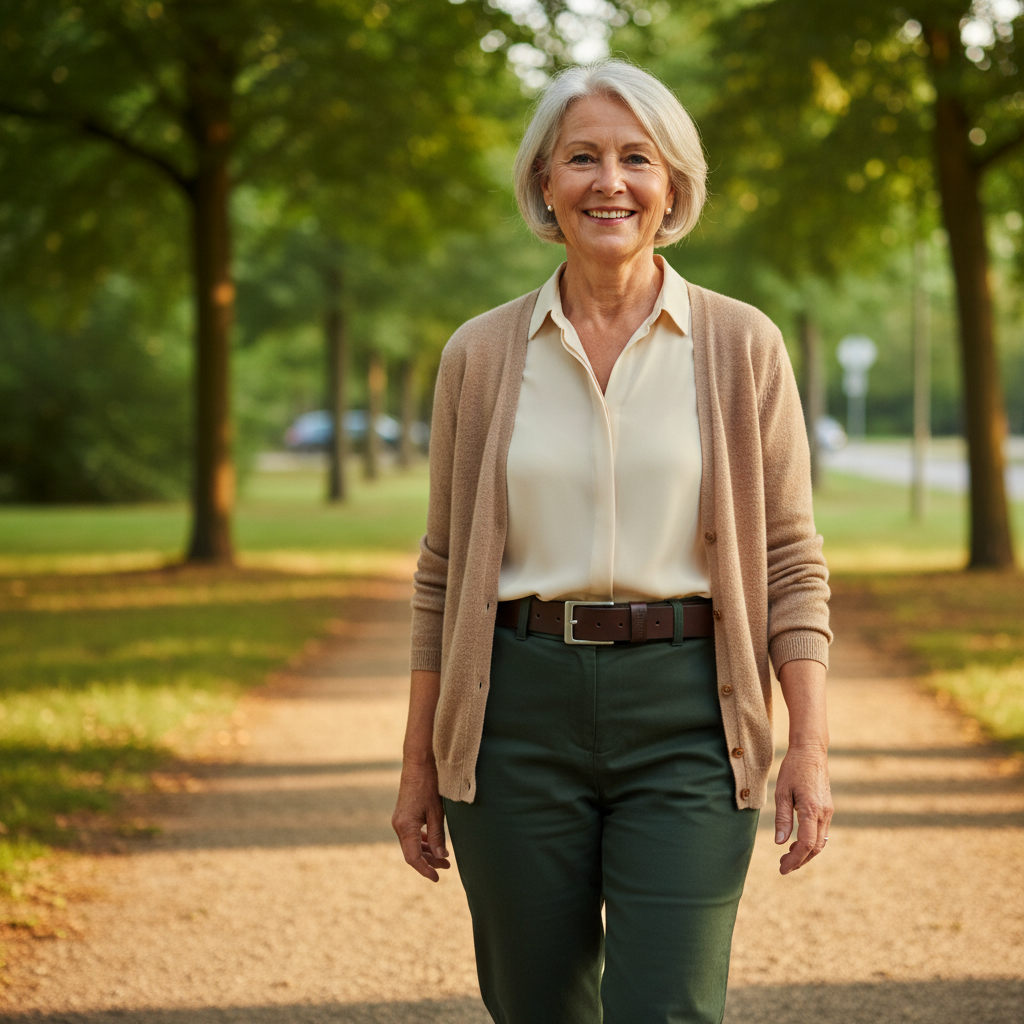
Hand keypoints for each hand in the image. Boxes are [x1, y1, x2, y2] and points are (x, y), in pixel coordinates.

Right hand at [392, 761, 449, 881]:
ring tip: (444, 857)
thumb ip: (438, 836)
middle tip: (447, 866)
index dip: (425, 870)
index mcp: (405, 827)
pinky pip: (411, 835)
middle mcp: (399, 826)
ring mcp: (399, 821)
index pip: (413, 858)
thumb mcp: (437, 812)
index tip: (437, 878)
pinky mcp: (403, 815)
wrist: (418, 764)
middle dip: (429, 862)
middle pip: (412, 853)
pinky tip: (434, 843)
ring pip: (412, 844)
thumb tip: (441, 857)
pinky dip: (422, 842)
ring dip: (427, 852)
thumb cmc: (429, 785)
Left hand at [774, 744, 832, 874]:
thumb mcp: (782, 792)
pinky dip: (811, 843)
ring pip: (821, 842)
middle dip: (800, 860)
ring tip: (788, 857)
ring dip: (806, 853)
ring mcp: (828, 811)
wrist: (811, 752)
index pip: (806, 844)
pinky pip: (822, 832)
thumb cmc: (793, 769)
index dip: (795, 859)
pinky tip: (798, 843)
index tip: (782, 868)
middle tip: (783, 866)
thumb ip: (782, 818)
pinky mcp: (827, 808)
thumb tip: (780, 843)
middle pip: (815, 847)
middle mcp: (824, 813)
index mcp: (811, 809)